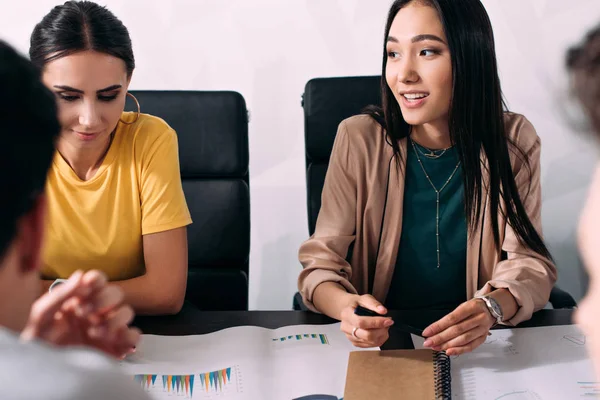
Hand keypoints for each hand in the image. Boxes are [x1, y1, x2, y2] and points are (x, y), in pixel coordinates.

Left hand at [21, 270, 140, 358]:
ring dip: (114, 319)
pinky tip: (108, 342)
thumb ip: (60, 295)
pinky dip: (127, 337)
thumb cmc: (39, 342)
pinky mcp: (116, 347)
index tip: (85, 289)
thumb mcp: (42, 316)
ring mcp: (109, 329)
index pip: (98, 280)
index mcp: (81, 300)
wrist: (43, 372)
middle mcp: (98, 312)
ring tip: (93, 333)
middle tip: (84, 313)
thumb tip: (80, 275)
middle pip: (116, 293)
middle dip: (103, 300)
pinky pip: (134, 336)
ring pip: (127, 312)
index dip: (96, 280)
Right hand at [339, 294, 393, 347]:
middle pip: (366, 335)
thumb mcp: (365, 298)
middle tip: (388, 323)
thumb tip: (383, 311)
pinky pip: (371, 345)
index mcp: (346, 314)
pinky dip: (380, 339)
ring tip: (384, 326)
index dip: (376, 323)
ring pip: (371, 341)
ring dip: (382, 334)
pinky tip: (380, 331)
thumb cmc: (357, 304)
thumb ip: (374, 304)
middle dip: (381, 330)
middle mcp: (346, 328)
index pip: (361, 322)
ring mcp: (350, 337)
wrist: (349, 310)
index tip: (388, 320)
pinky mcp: (355, 343)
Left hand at [422, 299, 494, 355]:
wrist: (492, 309)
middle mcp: (478, 318)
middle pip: (457, 330)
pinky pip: (471, 346)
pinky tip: (449, 351)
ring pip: (463, 339)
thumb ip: (450, 318)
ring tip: (436, 347)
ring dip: (447, 345)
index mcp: (471, 307)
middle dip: (440, 337)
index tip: (427, 332)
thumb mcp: (463, 306)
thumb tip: (434, 330)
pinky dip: (459, 350)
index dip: (438, 326)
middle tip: (428, 342)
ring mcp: (482, 329)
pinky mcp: (483, 338)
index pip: (451, 318)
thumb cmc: (474, 307)